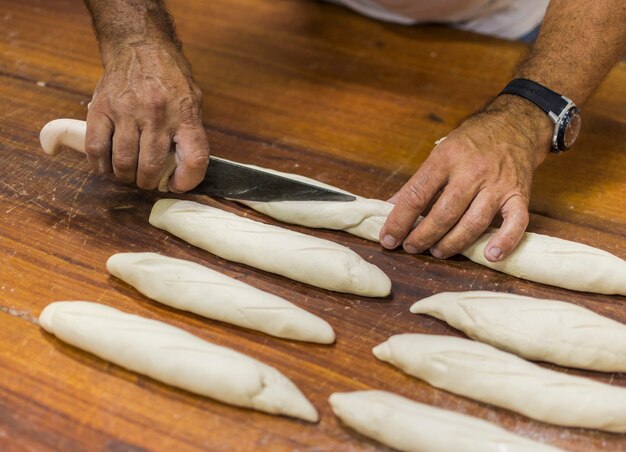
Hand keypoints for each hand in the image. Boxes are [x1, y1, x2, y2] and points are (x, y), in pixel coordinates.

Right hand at [85, 42, 208, 191]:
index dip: (187, 181)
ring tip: (128, 174)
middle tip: (146, 180)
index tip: (176, 185)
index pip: (194, 159)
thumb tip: (182, 171)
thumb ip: (190, 134)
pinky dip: (100, 165)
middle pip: (151, 167)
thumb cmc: (170, 79)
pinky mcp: (101, 108)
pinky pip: (96, 148)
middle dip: (148, 182)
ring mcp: (127, 111)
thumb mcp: (192, 102)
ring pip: (123, 162)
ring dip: (125, 176)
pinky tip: (106, 166)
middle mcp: (157, 114)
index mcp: (185, 115)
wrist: (140, 47)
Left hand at [380, 96, 552, 261]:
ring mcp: (498, 185)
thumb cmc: (472, 142)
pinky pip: (516, 223)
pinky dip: (504, 242)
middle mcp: (472, 172)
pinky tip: (489, 256)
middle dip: (423, 236)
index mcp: (446, 158)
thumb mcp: (440, 154)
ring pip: (473, 223)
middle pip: (444, 214)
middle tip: (411, 248)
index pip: (416, 195)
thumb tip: (389, 208)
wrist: (515, 124)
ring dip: (451, 243)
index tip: (388, 238)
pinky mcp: (520, 195)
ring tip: (437, 251)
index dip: (399, 221)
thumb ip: (417, 183)